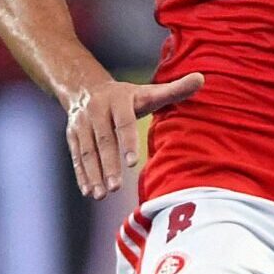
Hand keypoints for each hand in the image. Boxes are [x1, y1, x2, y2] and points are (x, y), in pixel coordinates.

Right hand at [61, 72, 204, 198]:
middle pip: (103, 141)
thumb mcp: (148, 91)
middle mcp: (97, 111)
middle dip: (108, 165)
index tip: (133, 162)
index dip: (128, 141)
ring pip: (87, 151)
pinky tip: (88, 192)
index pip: (123, 122)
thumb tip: (201, 78)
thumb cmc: (127, 96)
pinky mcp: (72, 135)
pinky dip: (81, 175)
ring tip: (101, 195)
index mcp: (119, 100)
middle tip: (116, 187)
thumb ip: (174, 89)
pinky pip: (76, 157)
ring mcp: (81, 124)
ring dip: (93, 174)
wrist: (85, 87)